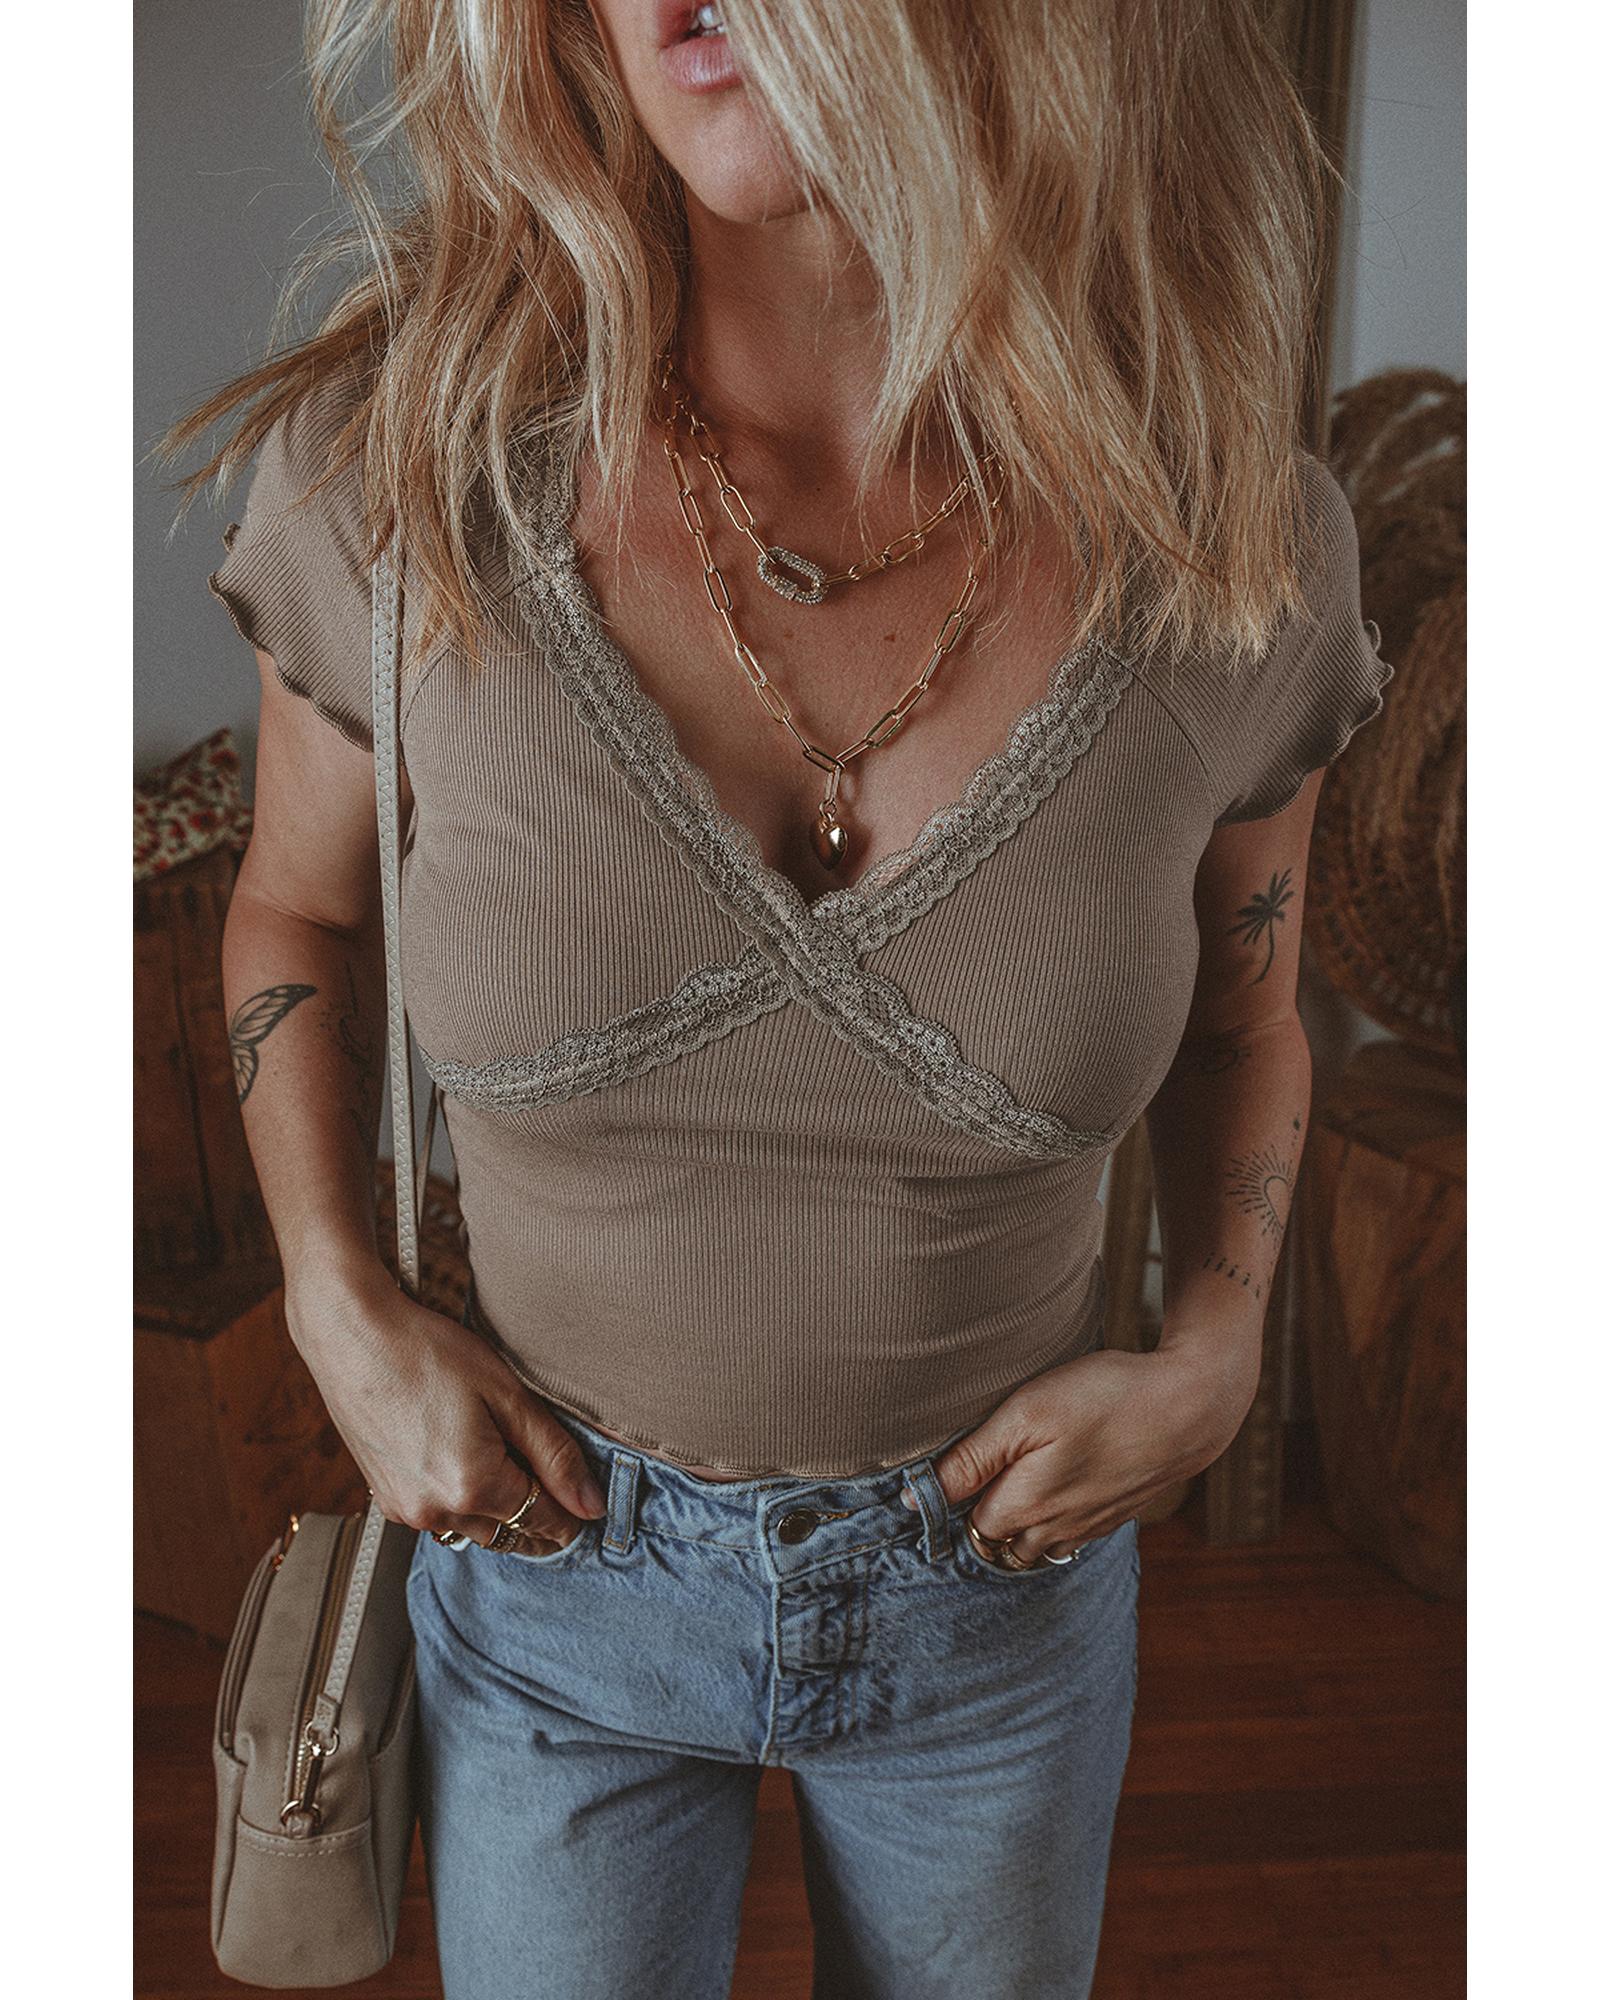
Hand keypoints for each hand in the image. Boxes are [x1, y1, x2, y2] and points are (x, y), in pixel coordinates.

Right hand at [285, 1256, 608, 1550]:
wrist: (352, 1335)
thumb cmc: (428, 1352)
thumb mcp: (506, 1394)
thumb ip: (554, 1454)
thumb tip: (591, 1504)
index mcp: (474, 1486)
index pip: (544, 1524)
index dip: (573, 1513)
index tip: (588, 1497)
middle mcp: (436, 1512)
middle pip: (511, 1534)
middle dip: (538, 1512)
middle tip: (554, 1473)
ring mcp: (406, 1510)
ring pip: (475, 1529)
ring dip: (500, 1509)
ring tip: (510, 1458)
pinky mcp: (386, 1499)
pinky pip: (442, 1517)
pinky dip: (463, 1500)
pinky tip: (467, 1457)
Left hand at [908, 1337, 1260, 1564]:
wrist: (1189, 1407)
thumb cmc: (1104, 1398)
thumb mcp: (1026, 1413)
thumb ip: (971, 1459)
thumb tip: (915, 1497)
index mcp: (1024, 1506)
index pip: (965, 1523)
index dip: (949, 1499)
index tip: (945, 1470)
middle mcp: (1054, 1529)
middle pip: (997, 1543)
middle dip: (980, 1517)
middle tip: (976, 1472)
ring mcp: (1087, 1527)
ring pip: (1033, 1546)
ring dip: (1016, 1526)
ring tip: (1011, 1481)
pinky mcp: (1113, 1516)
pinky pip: (1068, 1537)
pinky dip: (1052, 1522)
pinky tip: (1055, 1486)